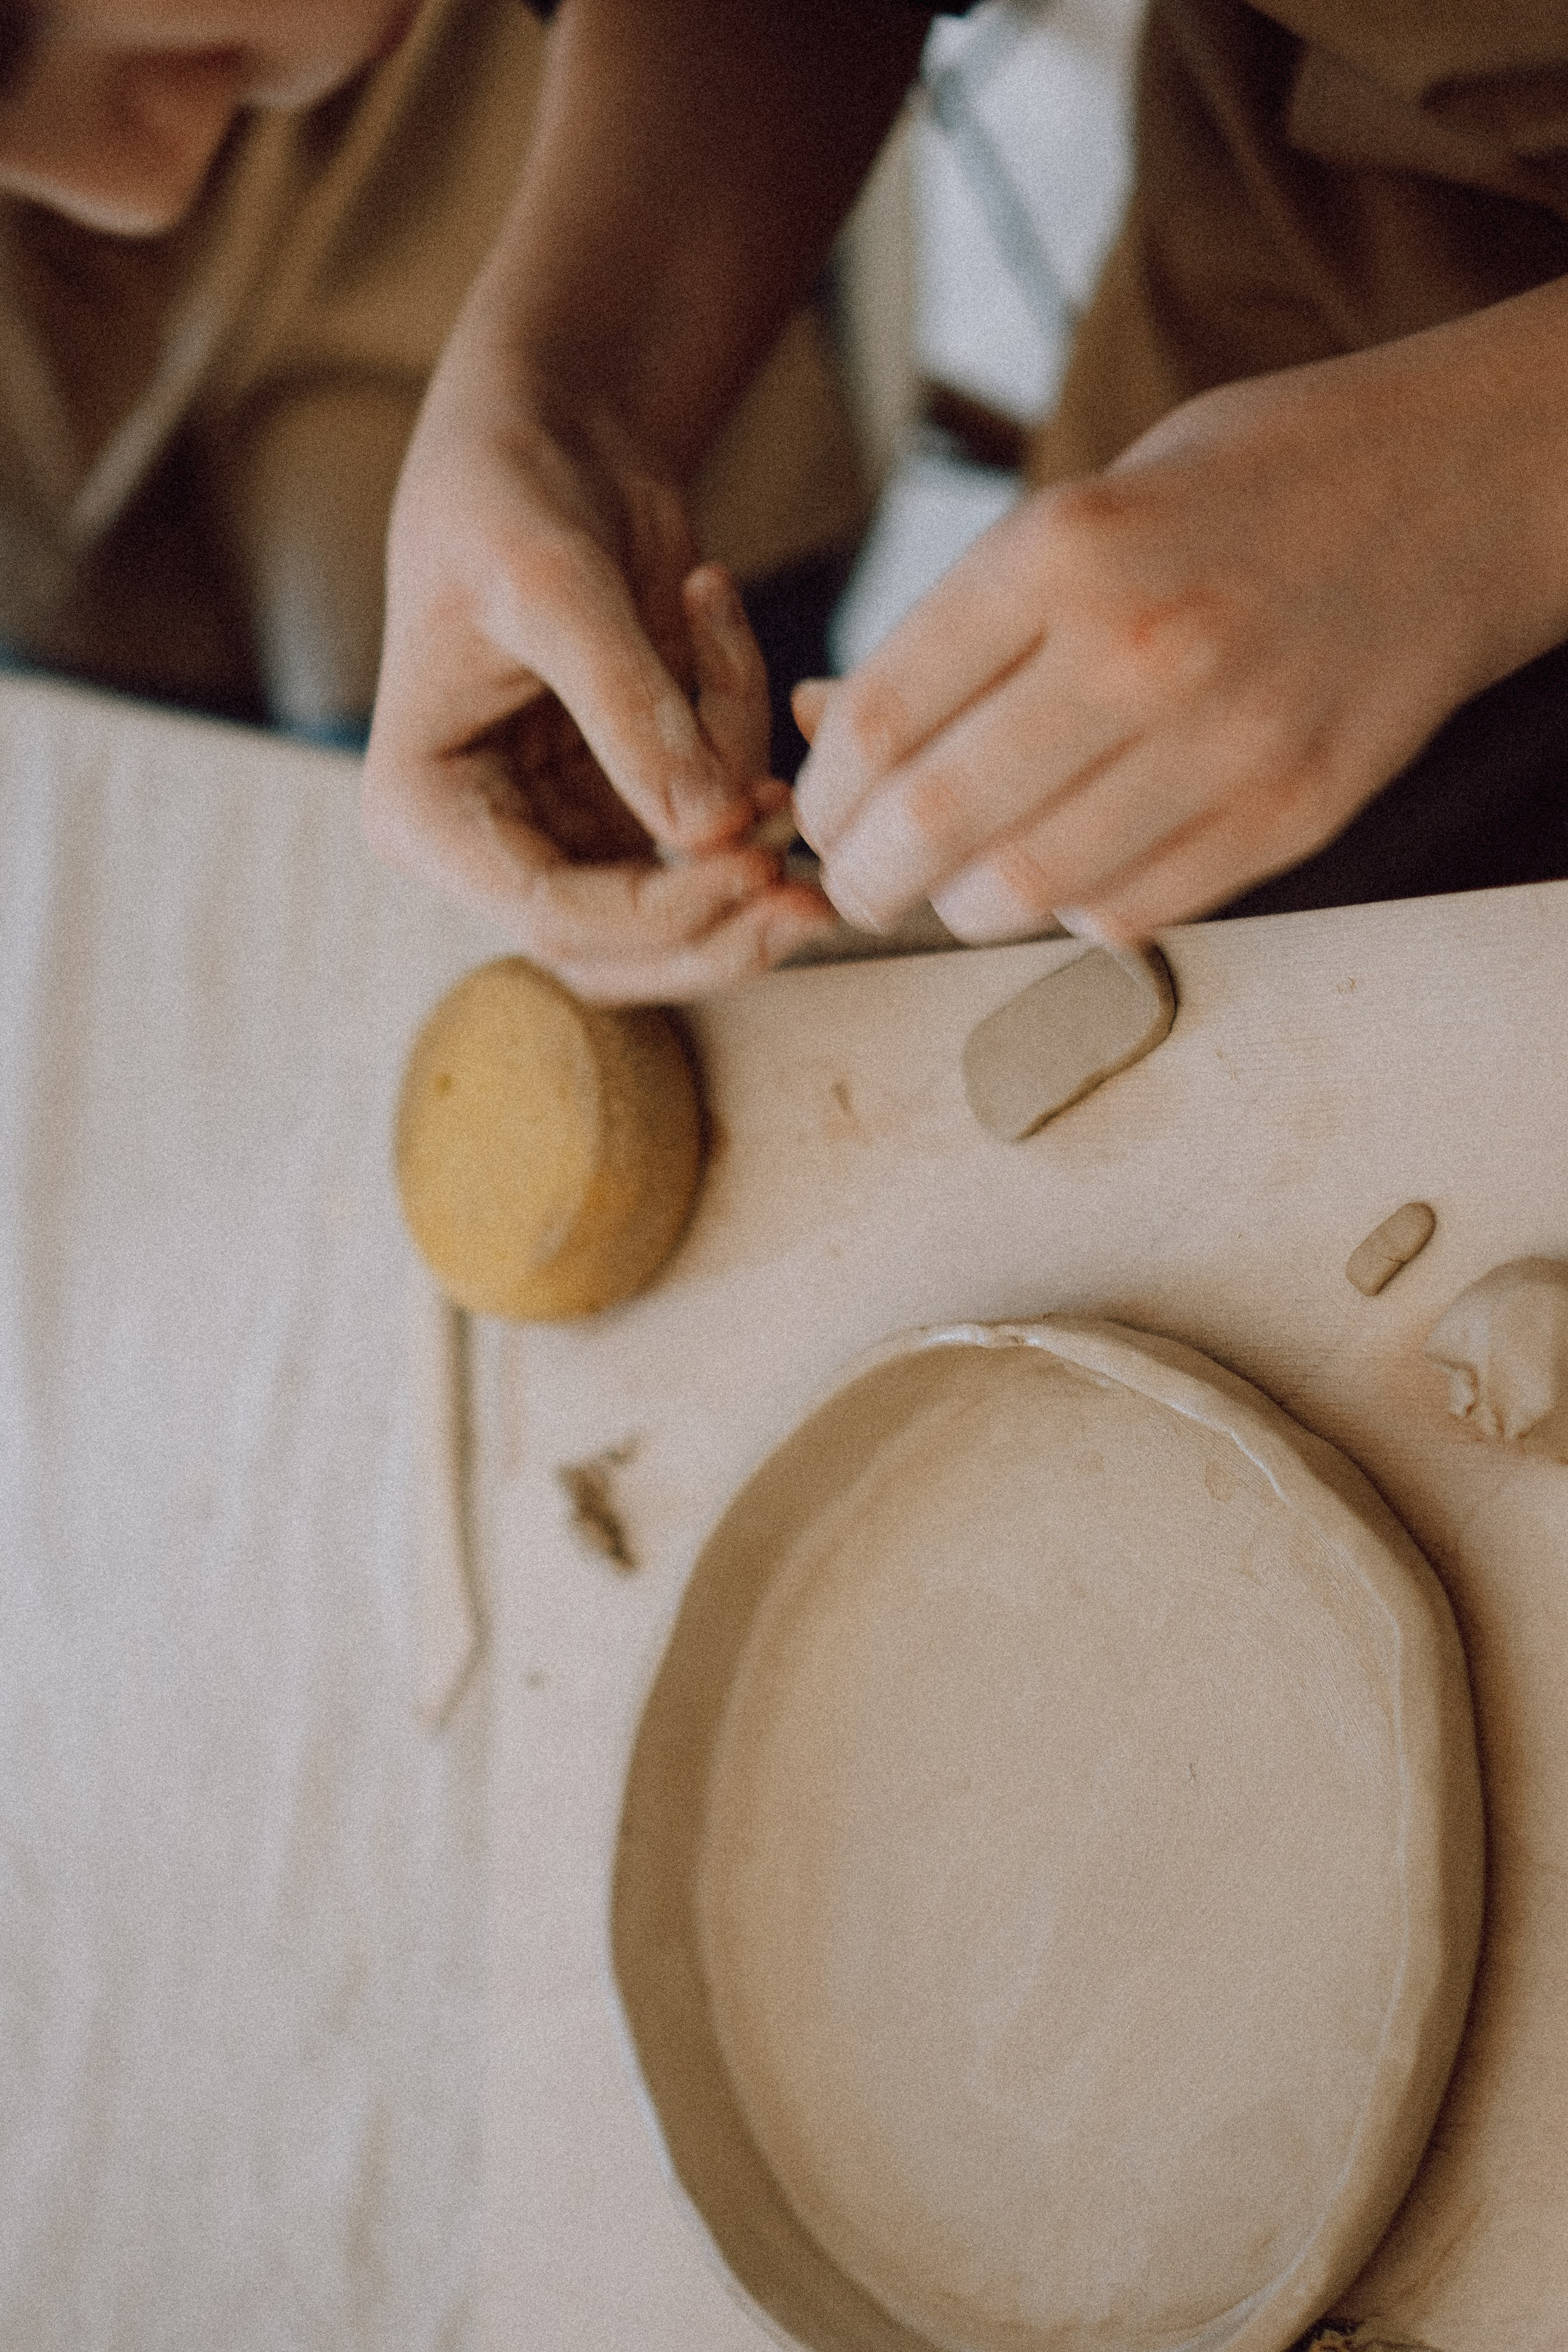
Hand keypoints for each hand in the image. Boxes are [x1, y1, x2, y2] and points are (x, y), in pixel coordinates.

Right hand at [362, 341, 832, 1000]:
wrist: (546, 430)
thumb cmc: (509, 488)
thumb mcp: (552, 580)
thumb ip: (629, 707)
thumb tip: (710, 829)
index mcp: (427, 811)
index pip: (551, 915)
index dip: (665, 911)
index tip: (759, 864)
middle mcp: (488, 840)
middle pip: (616, 949)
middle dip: (719, 926)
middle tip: (814, 895)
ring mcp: (564, 828)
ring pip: (676, 909)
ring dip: (747, 841)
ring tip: (765, 714)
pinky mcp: (629, 798)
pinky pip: (712, 820)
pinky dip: (743, 741)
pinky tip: (713, 619)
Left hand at [792, 320, 1567, 942]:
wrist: (1452, 488)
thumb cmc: (1235, 490)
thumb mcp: (1077, 507)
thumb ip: (954, 628)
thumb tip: (819, 727)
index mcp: (1065, 548)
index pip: (877, 723)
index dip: (823, 799)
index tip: (821, 817)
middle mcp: (1142, 647)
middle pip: (931, 825)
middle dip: (867, 878)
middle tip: (864, 879)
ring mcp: (1227, 739)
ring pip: (1023, 893)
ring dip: (961, 909)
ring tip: (958, 882)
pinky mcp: (1294, 811)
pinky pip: (1128, 914)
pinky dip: (1072, 912)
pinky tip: (1071, 869)